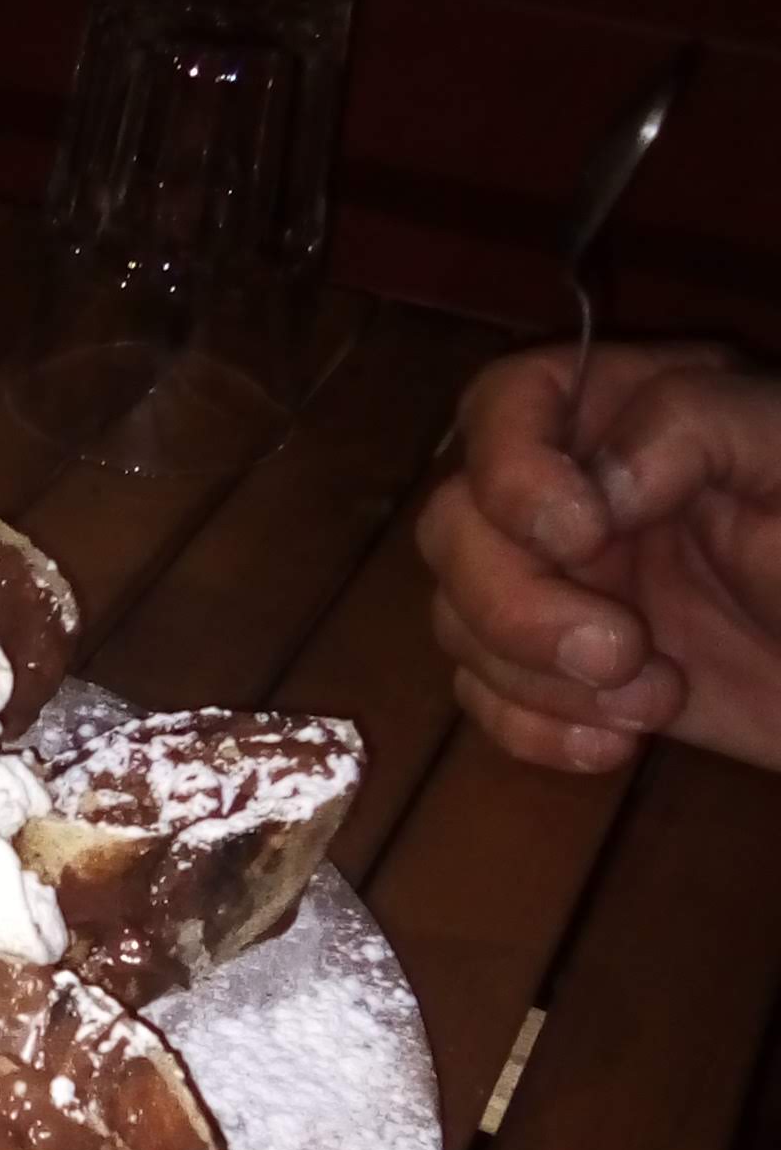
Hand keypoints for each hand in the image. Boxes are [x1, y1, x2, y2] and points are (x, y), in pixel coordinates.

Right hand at [416, 342, 780, 772]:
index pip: (503, 406)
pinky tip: (616, 744)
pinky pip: (481, 696)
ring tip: (654, 703)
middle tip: (623, 652)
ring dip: (537, 679)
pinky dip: (531, 731)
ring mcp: (554, 584)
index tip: (585, 536)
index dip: (513, 474)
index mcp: (628, 409)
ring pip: (456, 619)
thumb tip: (596, 487)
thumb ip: (695, 425)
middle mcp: (571, 491)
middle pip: (455, 528)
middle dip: (518, 605)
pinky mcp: (552, 671)